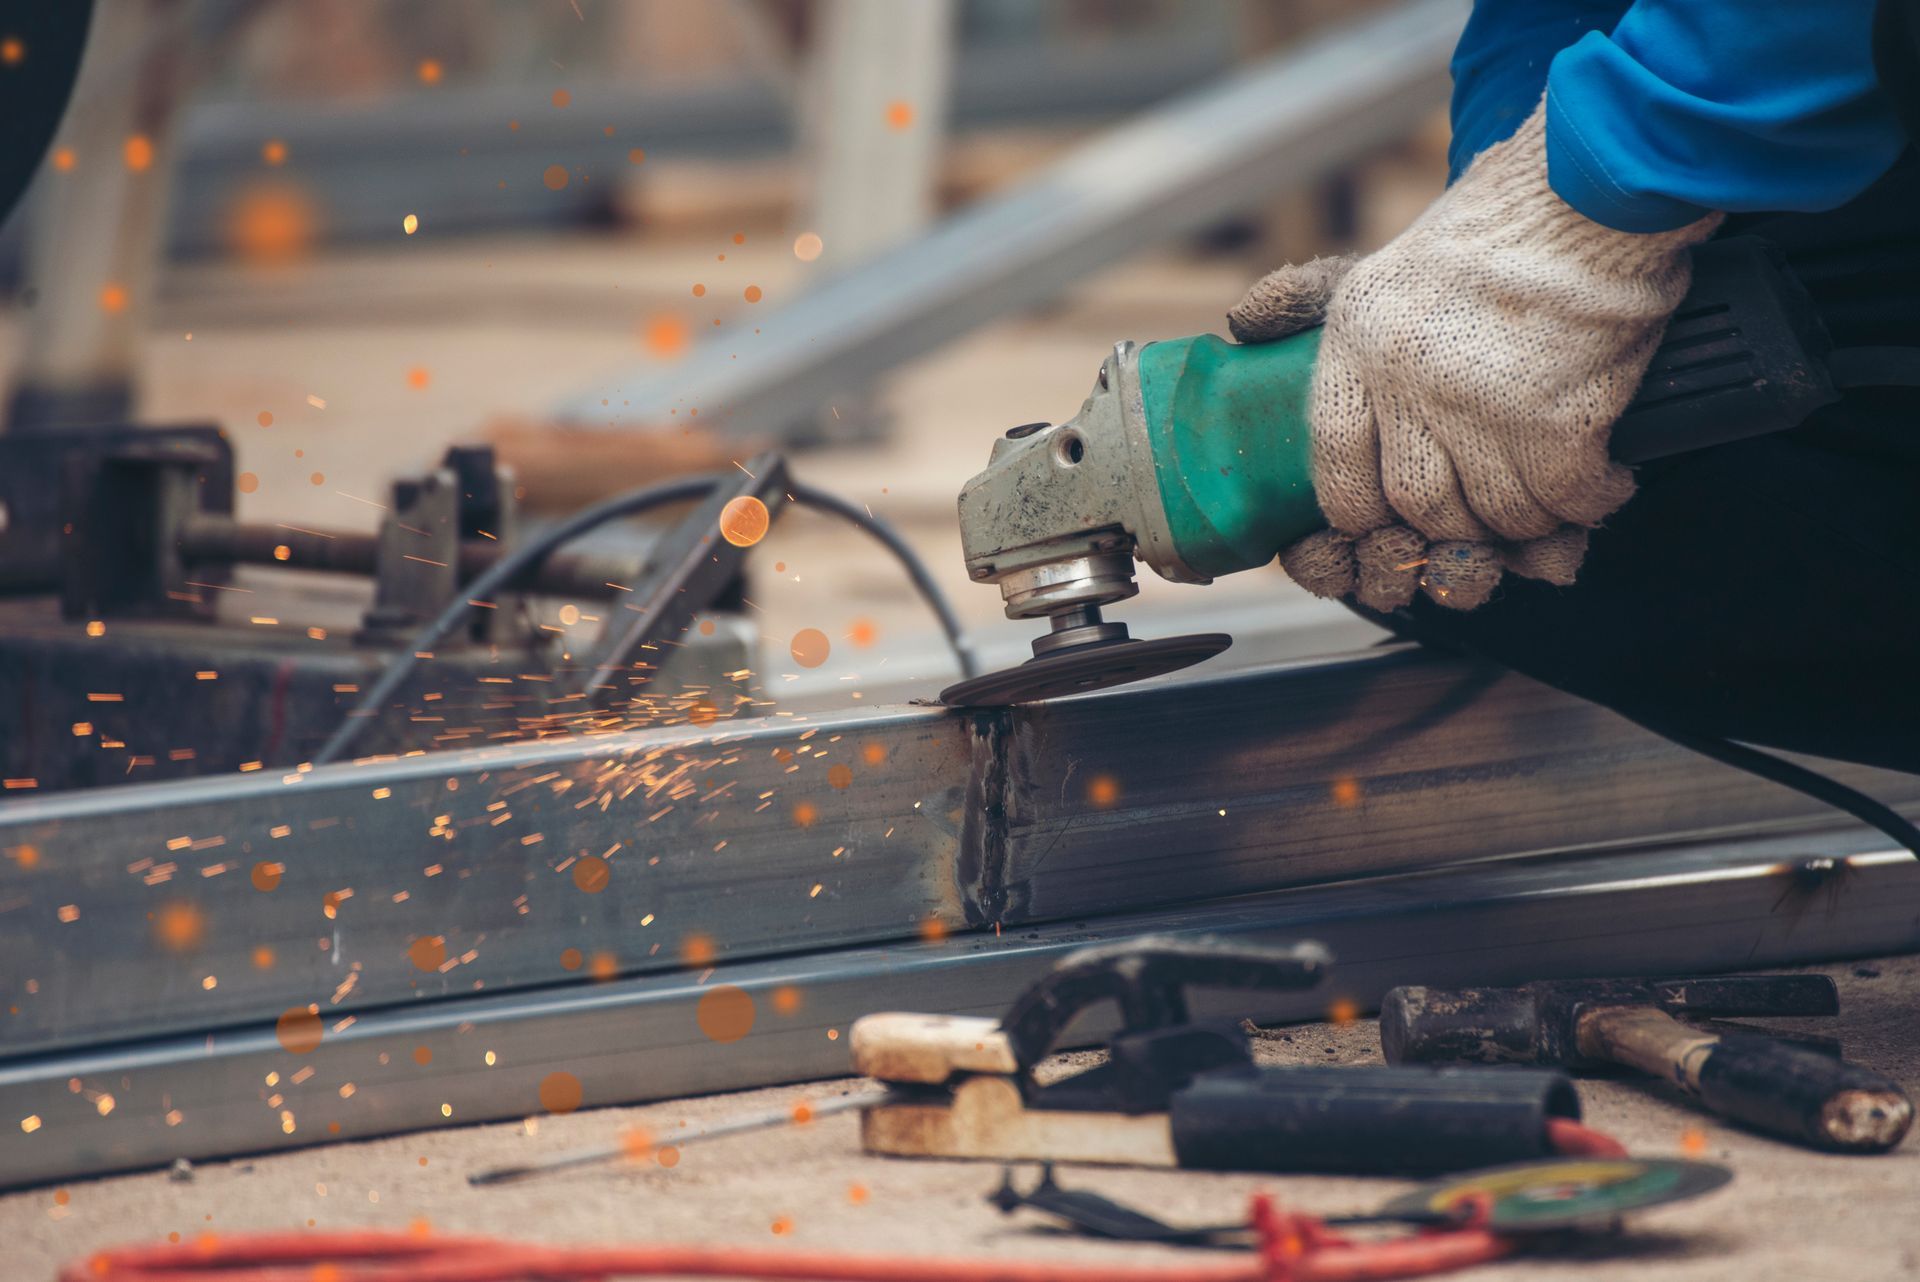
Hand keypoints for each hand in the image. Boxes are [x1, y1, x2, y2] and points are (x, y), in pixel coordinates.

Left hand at [1231, 100, 1719, 610]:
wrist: (1594, 190)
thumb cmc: (1496, 228)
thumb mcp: (1381, 264)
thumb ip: (1314, 309)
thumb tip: (1244, 327)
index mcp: (1356, 343)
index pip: (1334, 464)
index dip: (1361, 511)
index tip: (1391, 519)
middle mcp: (1407, 380)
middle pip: (1416, 504)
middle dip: (1455, 525)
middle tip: (1490, 511)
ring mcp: (1481, 405)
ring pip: (1494, 515)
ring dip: (1527, 521)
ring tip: (1549, 499)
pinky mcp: (1556, 420)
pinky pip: (1564, 501)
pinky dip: (1588, 504)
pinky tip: (1603, 483)